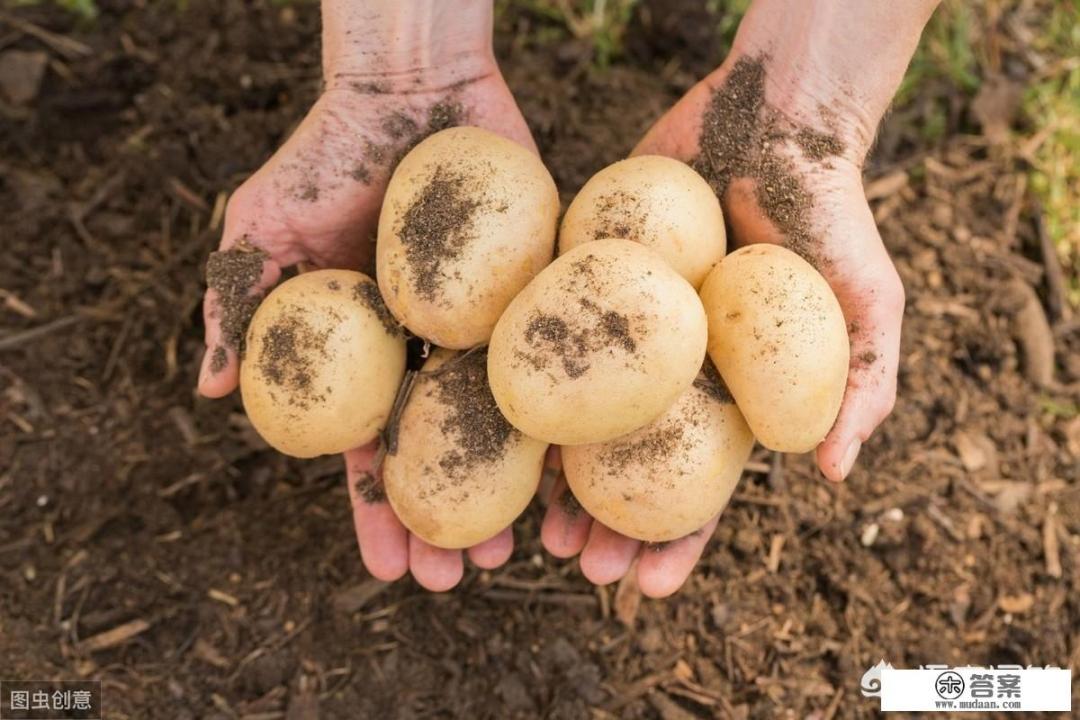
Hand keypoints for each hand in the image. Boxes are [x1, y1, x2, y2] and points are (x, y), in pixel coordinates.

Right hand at [197, 0, 536, 590]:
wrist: (410, 86)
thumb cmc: (327, 152)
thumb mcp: (265, 225)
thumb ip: (237, 303)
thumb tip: (210, 392)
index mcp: (369, 354)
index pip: (370, 450)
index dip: (379, 511)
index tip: (389, 569)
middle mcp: (430, 351)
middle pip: (444, 452)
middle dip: (449, 521)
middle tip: (460, 580)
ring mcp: (490, 326)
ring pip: (506, 423)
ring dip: (512, 491)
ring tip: (528, 551)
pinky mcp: (542, 292)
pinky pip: (561, 361)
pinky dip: (568, 418)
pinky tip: (580, 473)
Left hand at [541, 0, 939, 595]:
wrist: (772, 115)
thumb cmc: (829, 210)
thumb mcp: (868, 299)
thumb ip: (862, 382)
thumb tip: (835, 475)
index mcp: (730, 392)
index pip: (701, 485)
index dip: (678, 539)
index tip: (648, 587)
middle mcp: (670, 370)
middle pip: (629, 464)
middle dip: (604, 523)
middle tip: (574, 565)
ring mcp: (621, 328)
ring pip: (578, 416)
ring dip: (553, 473)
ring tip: (526, 526)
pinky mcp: (581, 275)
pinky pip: (545, 337)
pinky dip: (523, 384)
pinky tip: (496, 427)